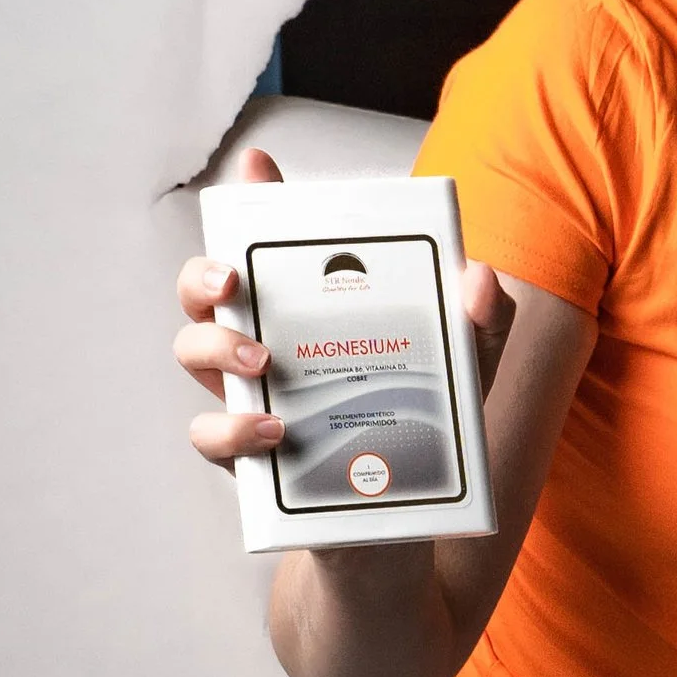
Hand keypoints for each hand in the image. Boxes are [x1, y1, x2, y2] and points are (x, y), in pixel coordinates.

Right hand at [173, 146, 517, 469]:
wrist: (413, 509)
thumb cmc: (429, 419)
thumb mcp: (469, 364)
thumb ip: (484, 318)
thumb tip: (479, 278)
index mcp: (308, 305)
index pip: (273, 243)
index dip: (255, 198)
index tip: (257, 167)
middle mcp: (265, 340)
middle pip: (203, 289)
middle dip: (203, 273)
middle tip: (233, 281)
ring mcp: (249, 394)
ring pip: (192, 351)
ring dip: (215, 345)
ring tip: (261, 360)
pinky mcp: (247, 455)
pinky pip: (209, 437)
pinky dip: (232, 431)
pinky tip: (275, 432)